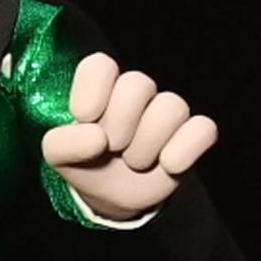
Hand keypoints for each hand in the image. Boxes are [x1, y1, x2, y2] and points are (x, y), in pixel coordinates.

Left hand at [41, 52, 217, 223]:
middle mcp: (135, 93)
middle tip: (110, 148)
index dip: (93, 90)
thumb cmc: (84, 163)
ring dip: (146, 145)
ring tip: (133, 161)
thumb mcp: (57, 156)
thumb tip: (97, 138)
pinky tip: (168, 165)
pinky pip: (203, 129)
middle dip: (118, 126)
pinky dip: (184, 150)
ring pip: (171, 106)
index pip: (101, 64)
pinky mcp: (193, 134)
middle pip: (138, 84)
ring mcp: (166, 113)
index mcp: (100, 87)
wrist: (112, 195)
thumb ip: (63, 143)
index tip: (85, 118)